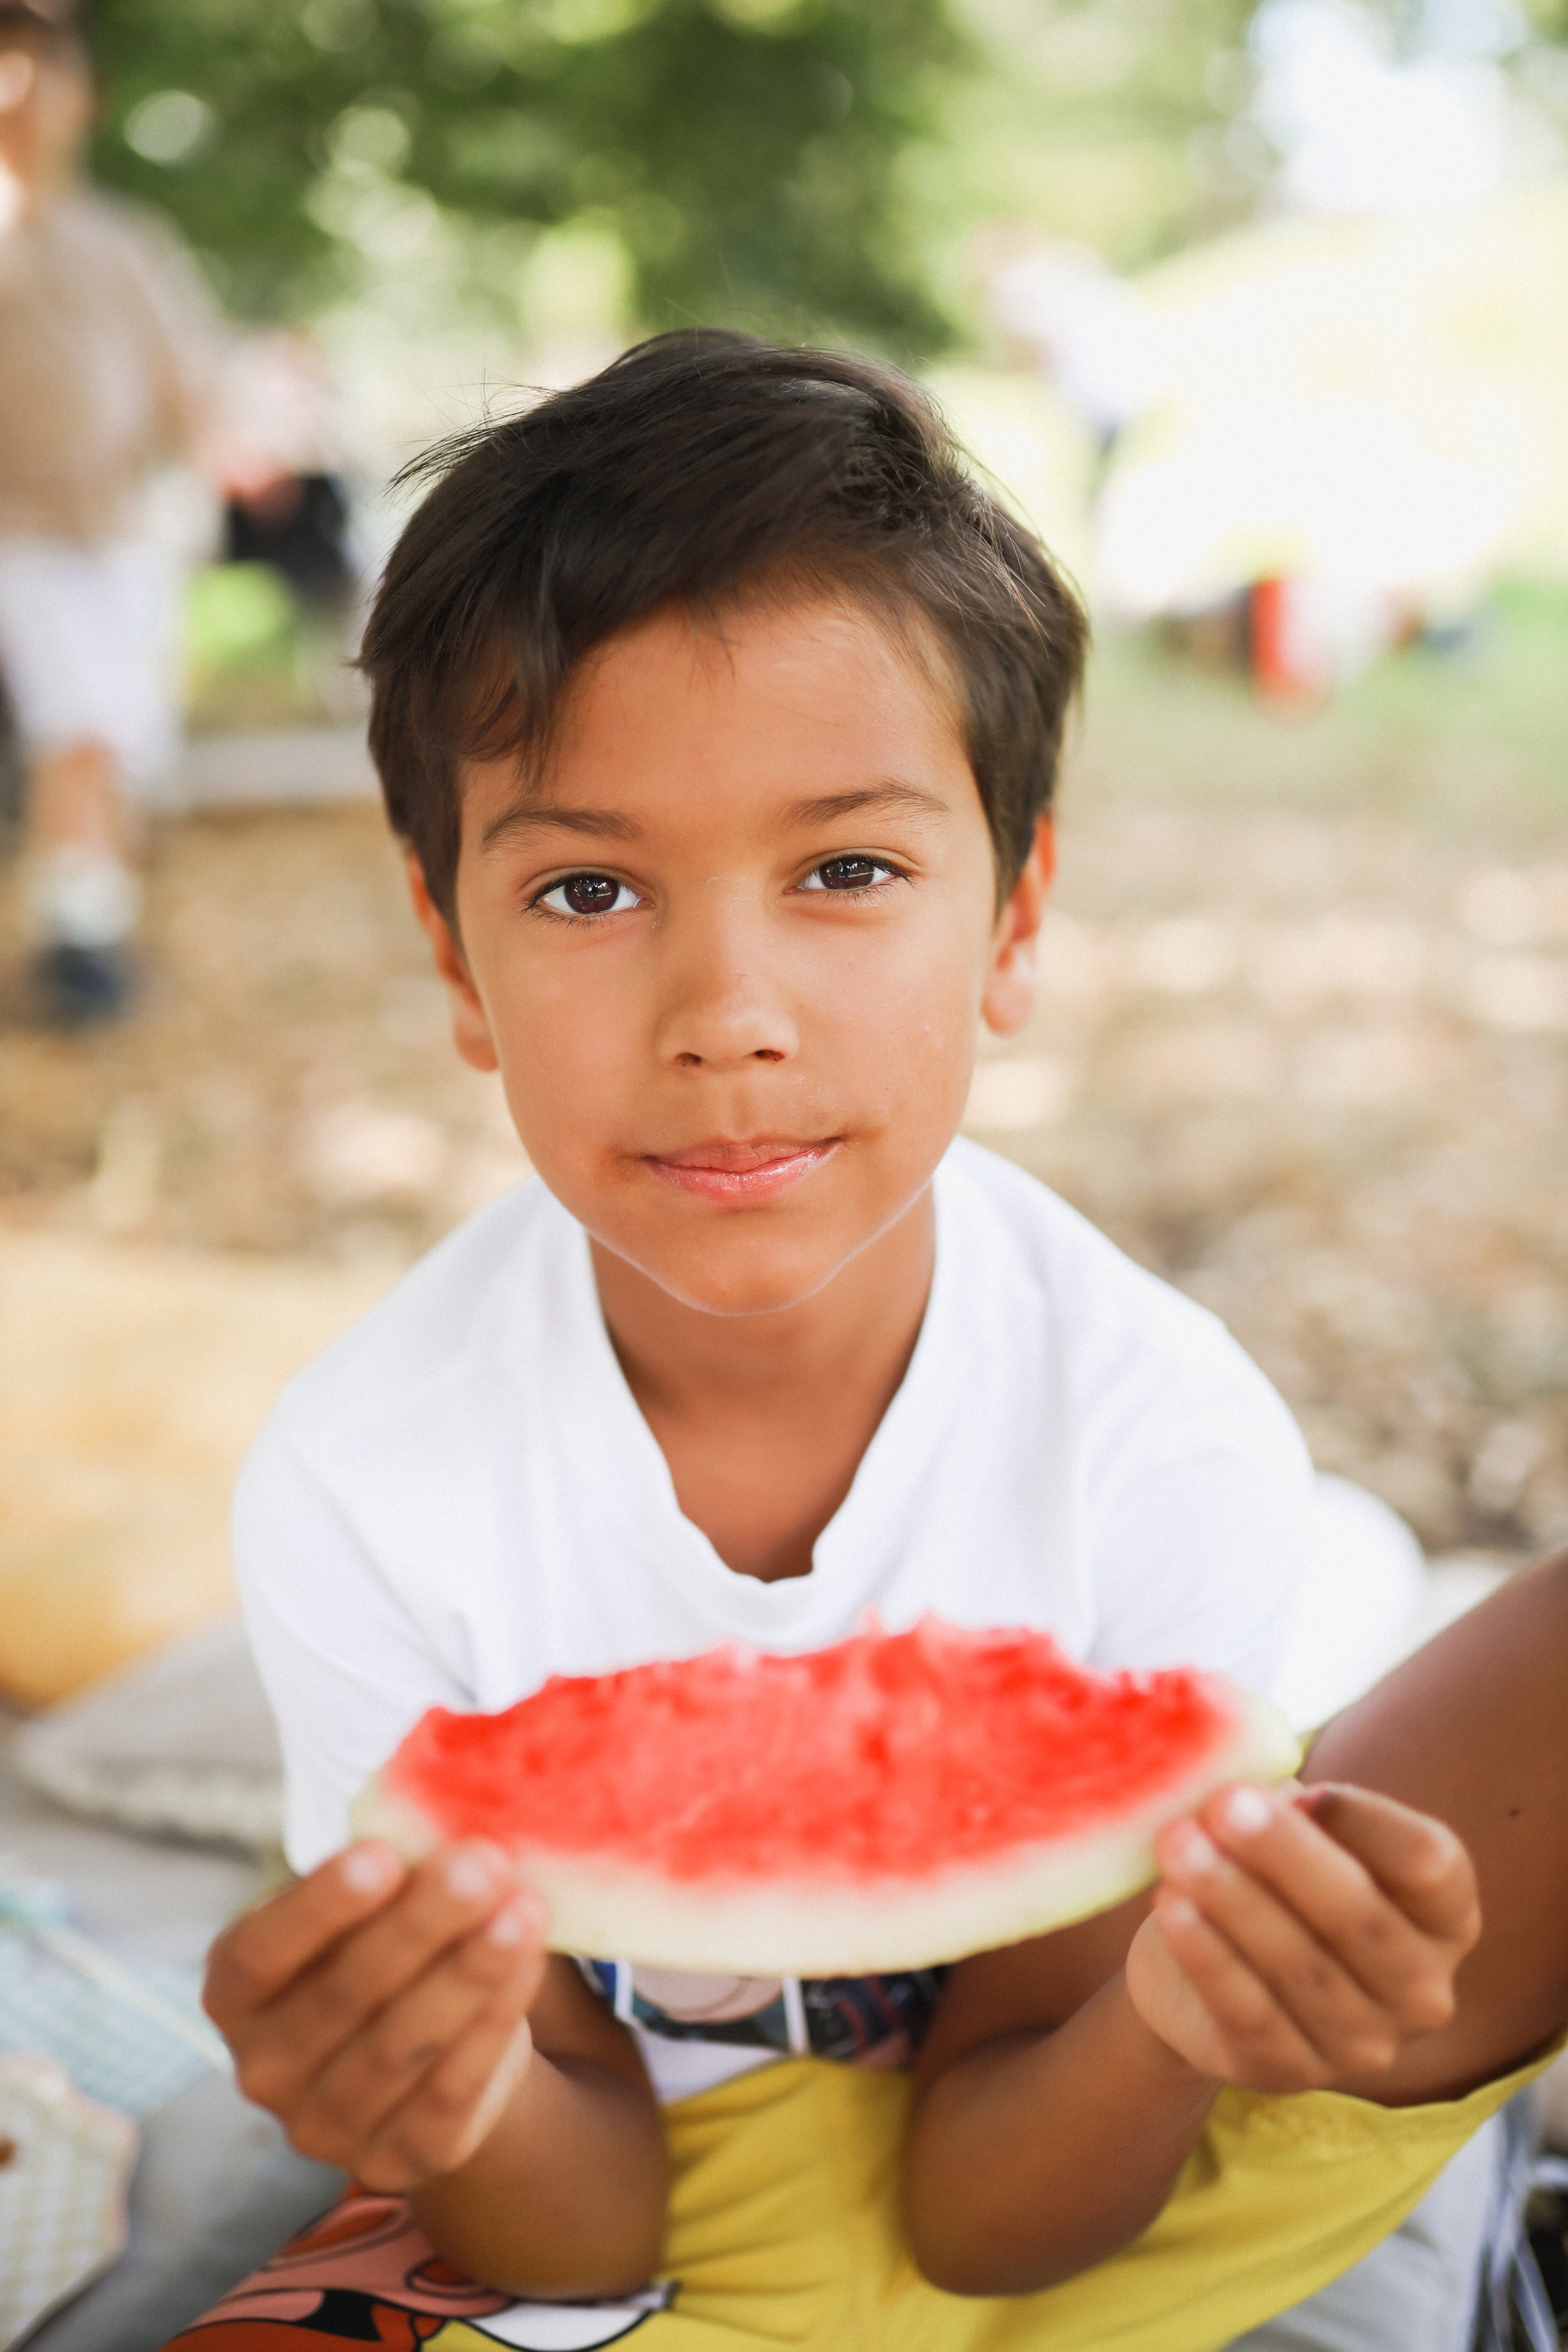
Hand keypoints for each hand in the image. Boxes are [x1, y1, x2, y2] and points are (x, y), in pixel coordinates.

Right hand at [205, 1840, 548, 2189]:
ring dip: (467, 1974)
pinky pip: (446, 2094)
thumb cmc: (390, 1948)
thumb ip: (385, 1872)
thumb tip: (445, 1813)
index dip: (319, 1908)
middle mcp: (263, 2069)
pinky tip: (529, 1965)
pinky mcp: (397, 2161)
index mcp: (235, 1993)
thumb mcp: (368, 1909)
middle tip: (481, 1864)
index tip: (384, 1854)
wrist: (436, 2049)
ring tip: (524, 1910)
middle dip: (419, 1925)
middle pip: (343, 1995)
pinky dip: (492, 2026)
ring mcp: (323, 2128)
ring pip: (397, 2048)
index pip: (260, 1954)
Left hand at [1124, 1781, 1480, 2093]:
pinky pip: (1250, 2013)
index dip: (1369, 1823)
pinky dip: (1209, 1957)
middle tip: (1223, 1803)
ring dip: (1235, 1900)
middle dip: (1286, 1855)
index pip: (1430, 1865)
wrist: (1201, 1972)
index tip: (1304, 1788)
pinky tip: (1173, 1906)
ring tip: (1179, 1843)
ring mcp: (1364, 2045)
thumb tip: (1253, 1782)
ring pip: (1302, 1968)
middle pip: (1360, 1917)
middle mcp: (1422, 1990)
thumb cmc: (1268, 1880)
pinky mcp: (1291, 2074)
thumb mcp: (1292, 1838)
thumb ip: (1293, 1810)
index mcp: (1444, 1917)